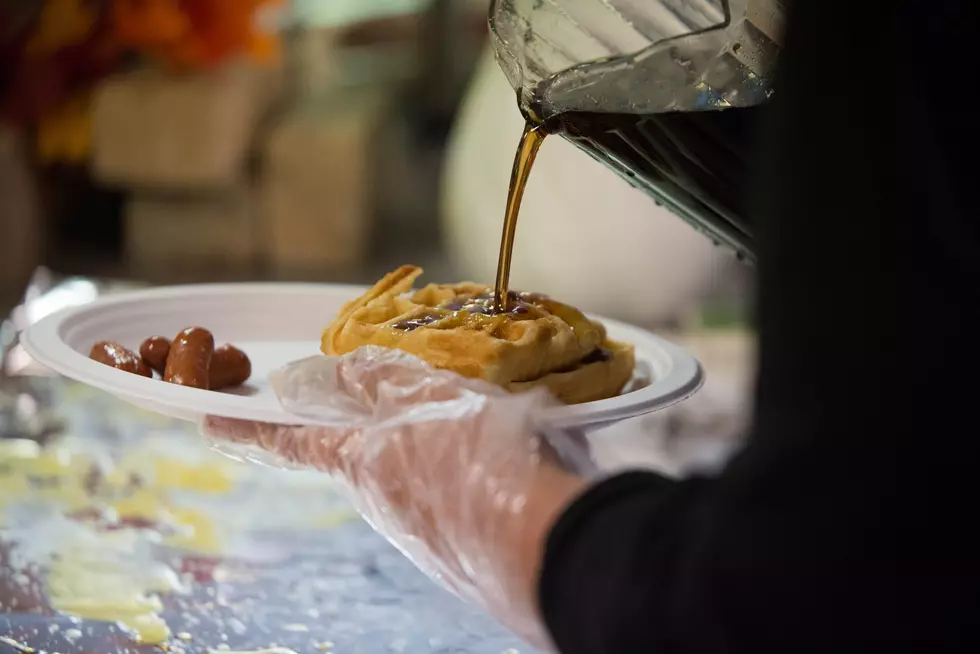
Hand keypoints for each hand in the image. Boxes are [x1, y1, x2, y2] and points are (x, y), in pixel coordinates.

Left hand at [203, 347, 587, 648]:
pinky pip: (452, 503)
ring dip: (435, 451)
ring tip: (487, 429)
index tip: (210, 421)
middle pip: (365, 457)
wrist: (547, 551)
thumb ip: (377, 382)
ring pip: (414, 478)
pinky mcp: (462, 554)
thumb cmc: (485, 465)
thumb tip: (322, 374)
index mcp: (365, 462)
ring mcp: (422, 534)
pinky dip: (468, 478)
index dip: (250, 428)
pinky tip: (505, 470)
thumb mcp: (429, 399)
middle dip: (378, 429)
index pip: (292, 440)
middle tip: (420, 400)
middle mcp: (383, 504)